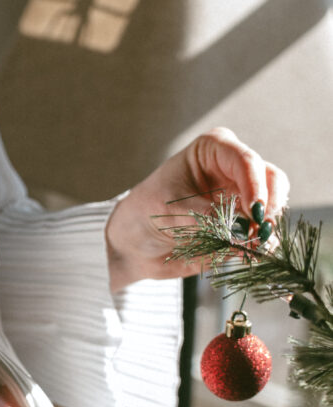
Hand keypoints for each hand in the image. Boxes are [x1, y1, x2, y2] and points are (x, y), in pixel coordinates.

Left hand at [105, 126, 290, 290]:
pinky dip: (261, 246)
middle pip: (272, 180)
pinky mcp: (243, 225)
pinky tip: (252, 254)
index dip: (255, 186)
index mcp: (214, 150)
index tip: (253, 213)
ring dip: (267, 229)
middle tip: (258, 233)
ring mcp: (242, 197)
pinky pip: (263, 234)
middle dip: (268, 207)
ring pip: (274, 206)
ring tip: (252, 247)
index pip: (246, 161)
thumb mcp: (170, 211)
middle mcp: (234, 169)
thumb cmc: (146, 213)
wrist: (135, 242)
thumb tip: (239, 232)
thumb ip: (204, 218)